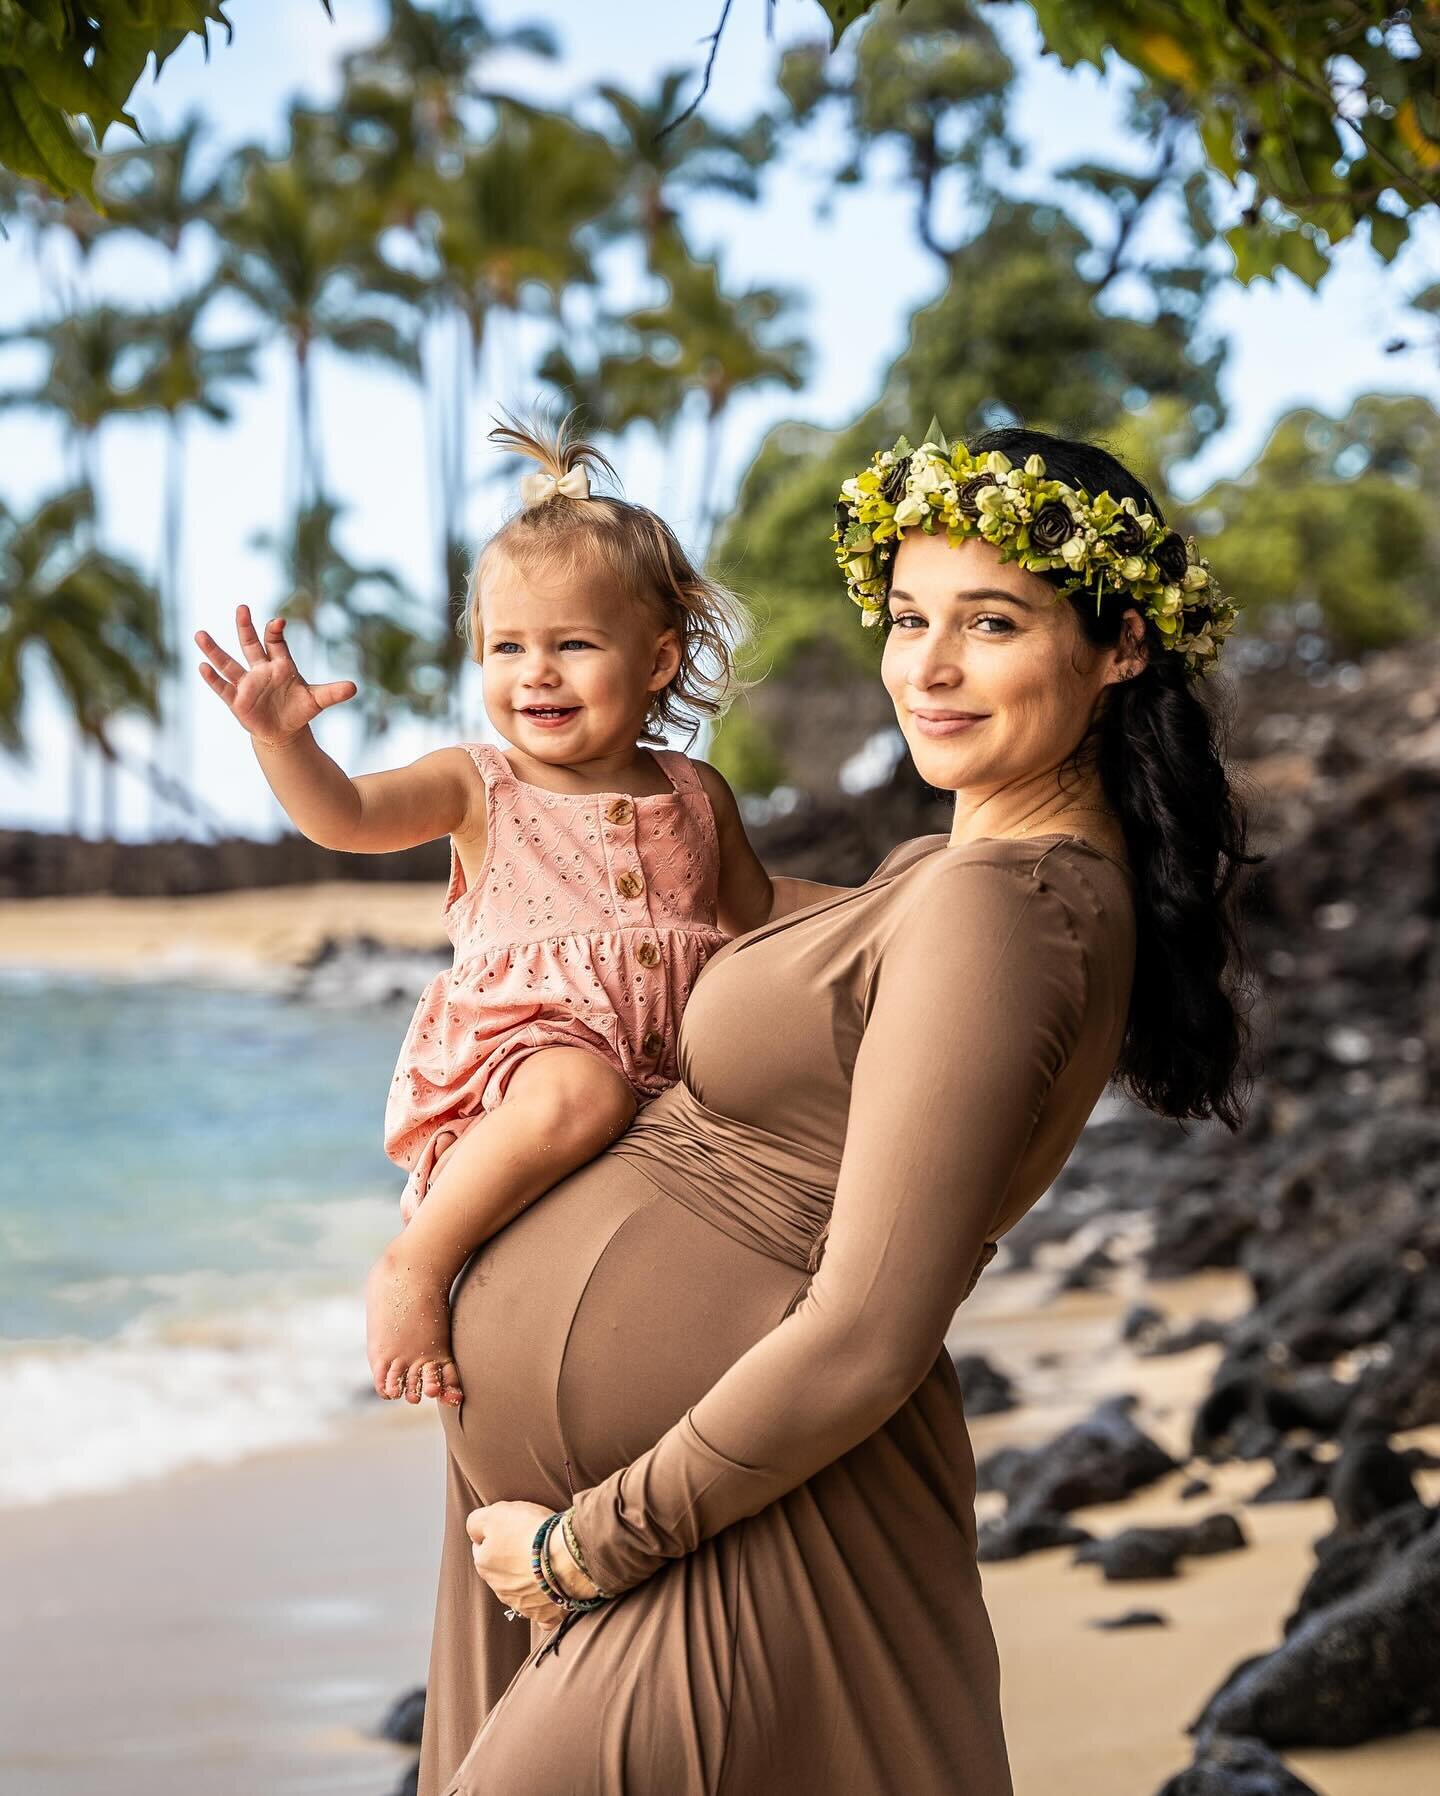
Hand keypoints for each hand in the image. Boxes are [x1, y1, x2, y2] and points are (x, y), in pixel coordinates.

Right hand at [195, 604, 356, 745]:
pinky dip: (212, 678)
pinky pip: (222, 687)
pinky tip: (202, 666)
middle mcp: (259, 670)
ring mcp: (246, 684)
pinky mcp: (236, 700)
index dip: (275, 631)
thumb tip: (355, 688)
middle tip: (241, 607)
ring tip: (200, 633)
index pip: (275, 642)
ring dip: (214, 650)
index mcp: (280, 665)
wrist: (283, 731)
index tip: (279, 622)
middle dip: (245, 627)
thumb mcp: (317, 700)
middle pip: (249, 644)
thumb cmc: (299, 710)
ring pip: (227, 663)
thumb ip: (333, 693)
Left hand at [466, 1501, 568, 1627]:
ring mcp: (523, 1604)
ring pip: (520, 1591)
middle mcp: (500, 1589)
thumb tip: (474, 1532)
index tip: (511, 1527)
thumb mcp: (495, 1513)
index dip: (496, 1534)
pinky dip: (545, 1607)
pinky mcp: (545, 1614)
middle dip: (511, 1559)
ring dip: (528, 1579)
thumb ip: (476, 1522)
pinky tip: (551, 1596)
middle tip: (530, 1542)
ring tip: (547, 1562)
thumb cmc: (532, 1532)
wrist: (567, 1557)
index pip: (482, 1547)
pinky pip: (542, 1616)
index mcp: (485, 1565)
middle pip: (502, 1570)